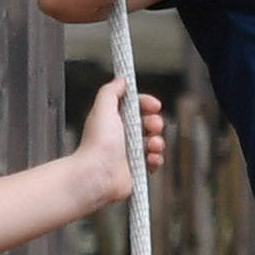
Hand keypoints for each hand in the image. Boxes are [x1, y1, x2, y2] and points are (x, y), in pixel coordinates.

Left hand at [73, 74, 163, 206]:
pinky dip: (156, 159)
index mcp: (114, 119)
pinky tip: (150, 159)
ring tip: (152, 146)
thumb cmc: (97, 144)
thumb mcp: (103, 109)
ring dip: (158, 142)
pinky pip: (154, 161)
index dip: (147, 104)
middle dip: (155, 123)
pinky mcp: (136, 169)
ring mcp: (130, 153)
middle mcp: (122, 135)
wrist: (97, 175)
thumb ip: (111, 91)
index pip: (136, 106)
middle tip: (152, 126)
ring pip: (154, 142)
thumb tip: (121, 79)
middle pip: (148, 123)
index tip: (154, 105)